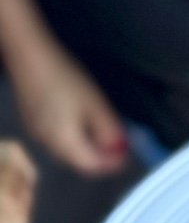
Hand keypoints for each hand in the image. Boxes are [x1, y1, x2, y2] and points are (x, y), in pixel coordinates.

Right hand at [10, 41, 128, 175]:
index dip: (110, 164)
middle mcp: (48, 144)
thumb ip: (109, 131)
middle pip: (78, 162)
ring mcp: (37, 134)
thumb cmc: (66, 79)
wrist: (30, 55)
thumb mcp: (96, 105)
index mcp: (64, 143)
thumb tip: (119, 148)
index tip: (125, 156)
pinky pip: (56, 139)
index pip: (91, 166)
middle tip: (116, 146)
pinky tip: (81, 125)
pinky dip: (73, 138)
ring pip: (67, 152)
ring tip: (102, 135)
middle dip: (99, 157)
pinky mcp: (31, 123)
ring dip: (86, 148)